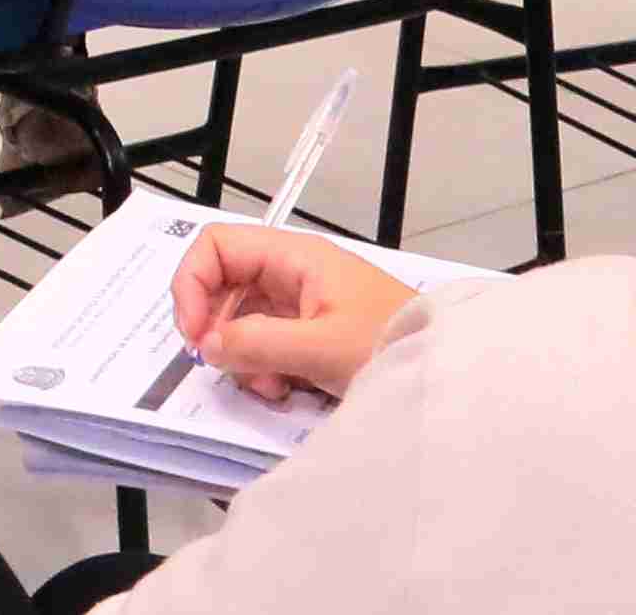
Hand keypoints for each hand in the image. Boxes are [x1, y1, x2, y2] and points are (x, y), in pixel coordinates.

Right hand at [173, 222, 417, 404]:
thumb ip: (257, 344)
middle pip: (224, 285)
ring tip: (269, 384)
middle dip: (216, 327)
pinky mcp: (310, 332)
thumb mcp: (320, 347)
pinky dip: (263, 367)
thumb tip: (207, 346)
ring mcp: (301, 303)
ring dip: (242, 354)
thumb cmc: (386, 344)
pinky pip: (265, 342)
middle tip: (226, 367)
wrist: (443, 370)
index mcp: (294, 257)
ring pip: (242, 319)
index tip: (193, 335)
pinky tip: (284, 388)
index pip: (216, 246)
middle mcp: (292, 272)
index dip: (192, 284)